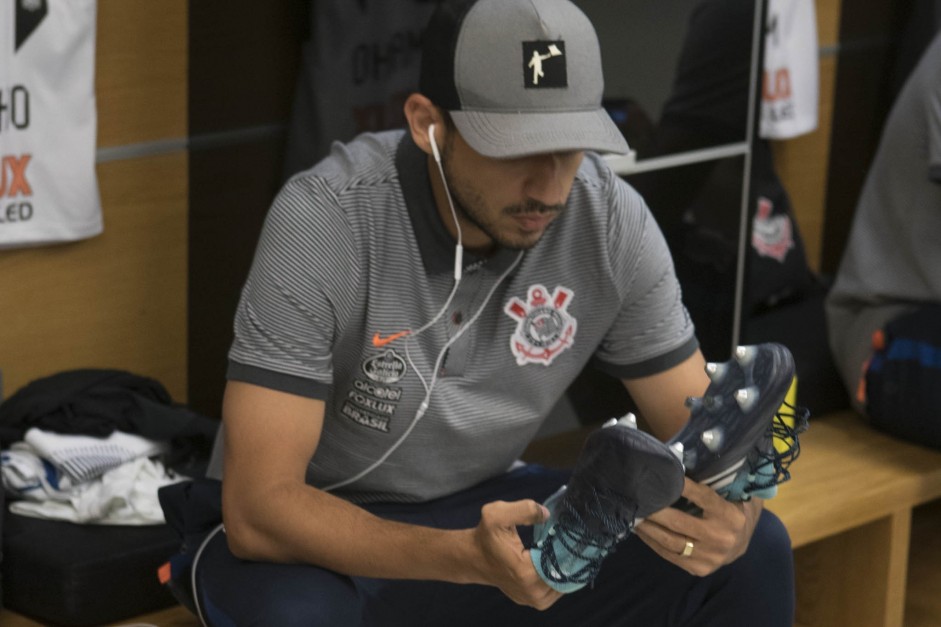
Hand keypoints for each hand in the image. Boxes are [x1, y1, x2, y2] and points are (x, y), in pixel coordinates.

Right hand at [470, 499, 562, 609]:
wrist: (474, 557)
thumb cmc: (486, 536)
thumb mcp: (497, 513)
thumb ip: (524, 509)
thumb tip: (547, 515)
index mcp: (526, 573)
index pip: (564, 563)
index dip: (567, 547)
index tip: (566, 534)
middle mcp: (533, 592)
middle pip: (566, 573)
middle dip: (568, 556)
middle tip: (565, 539)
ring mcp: (534, 600)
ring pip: (564, 583)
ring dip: (564, 566)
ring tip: (558, 548)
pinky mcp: (534, 601)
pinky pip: (556, 589)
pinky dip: (558, 575)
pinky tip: (552, 559)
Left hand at [634, 478, 762, 575]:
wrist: (742, 543)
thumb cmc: (731, 510)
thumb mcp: (730, 493)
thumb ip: (713, 481)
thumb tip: (680, 463)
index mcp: (730, 515)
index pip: (701, 496)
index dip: (680, 485)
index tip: (660, 475)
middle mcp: (721, 538)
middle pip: (679, 522)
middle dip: (654, 509)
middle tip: (636, 497)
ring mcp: (710, 557)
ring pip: (670, 541)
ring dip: (647, 527)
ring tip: (633, 513)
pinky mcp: (699, 569)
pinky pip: (669, 555)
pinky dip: (652, 542)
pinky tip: (641, 530)